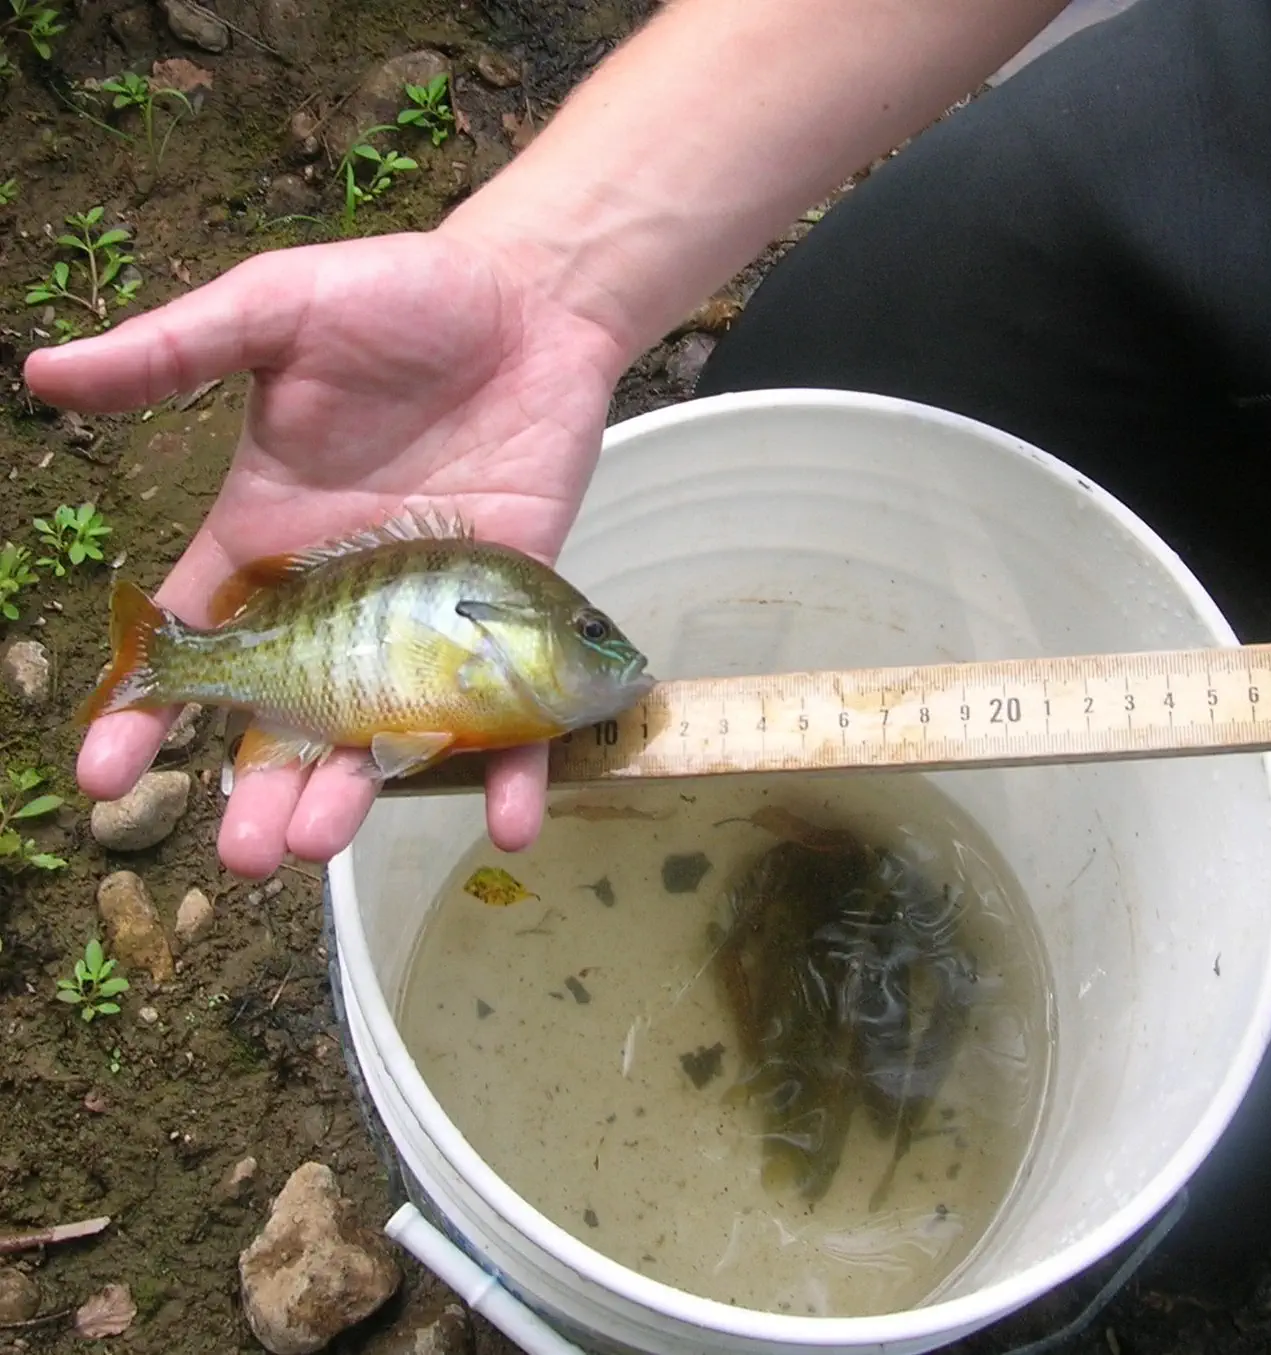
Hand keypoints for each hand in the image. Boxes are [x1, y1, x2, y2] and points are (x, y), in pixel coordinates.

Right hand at [23, 227, 628, 879]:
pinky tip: (508, 822)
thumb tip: (44, 376)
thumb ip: (178, 351)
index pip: (196, 644)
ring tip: (323, 842)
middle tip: (248, 852)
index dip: (148, 709)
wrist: (528, 306)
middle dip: (260, 788)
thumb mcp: (277, 314)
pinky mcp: (513, 618)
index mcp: (269, 542)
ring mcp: (430, 620)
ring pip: (386, 734)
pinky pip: (513, 711)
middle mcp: (343, 601)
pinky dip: (514, 770)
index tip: (107, 773)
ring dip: (355, 796)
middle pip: (288, 718)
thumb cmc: (399, 300)